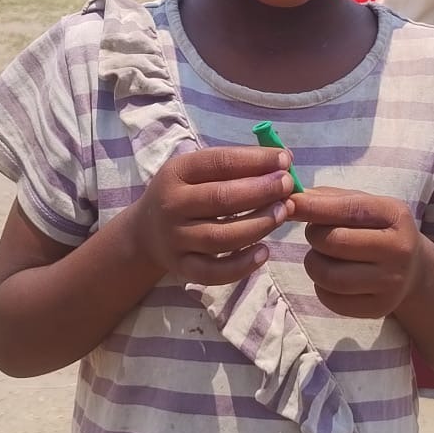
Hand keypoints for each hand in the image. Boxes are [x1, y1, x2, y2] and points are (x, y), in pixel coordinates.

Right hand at [131, 147, 295, 285]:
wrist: (145, 233)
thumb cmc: (184, 195)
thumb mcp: (196, 172)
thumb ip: (235, 166)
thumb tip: (283, 160)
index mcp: (177, 172)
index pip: (219, 162)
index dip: (254, 160)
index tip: (284, 159)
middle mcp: (172, 205)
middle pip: (221, 199)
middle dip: (261, 191)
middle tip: (288, 186)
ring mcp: (175, 239)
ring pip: (221, 238)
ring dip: (257, 225)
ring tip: (283, 213)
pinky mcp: (182, 268)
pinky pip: (214, 272)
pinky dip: (241, 265)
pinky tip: (264, 252)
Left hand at [291, 187, 422, 317]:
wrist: (413, 269)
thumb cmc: (377, 229)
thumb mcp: (364, 204)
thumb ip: (328, 198)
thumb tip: (291, 199)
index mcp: (396, 215)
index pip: (349, 209)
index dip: (314, 206)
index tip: (289, 203)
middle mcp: (399, 250)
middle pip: (335, 242)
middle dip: (314, 236)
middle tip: (316, 234)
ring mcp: (391, 283)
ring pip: (329, 276)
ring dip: (314, 263)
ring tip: (322, 256)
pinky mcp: (379, 308)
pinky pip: (331, 299)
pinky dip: (320, 286)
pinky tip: (331, 276)